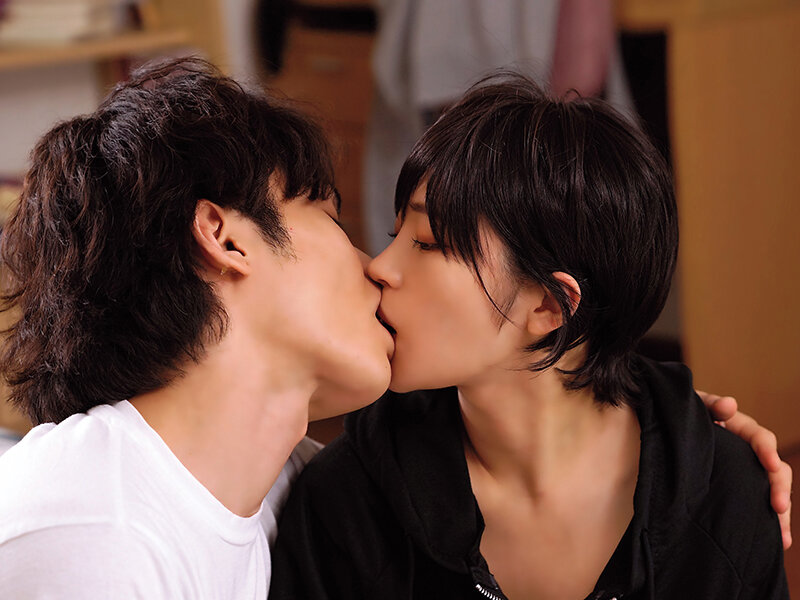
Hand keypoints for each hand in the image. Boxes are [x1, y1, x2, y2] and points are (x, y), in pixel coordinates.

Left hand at [698, 390, 791, 548]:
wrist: (668, 427)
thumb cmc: (683, 415)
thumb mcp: (694, 407)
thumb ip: (711, 405)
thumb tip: (730, 404)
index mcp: (739, 428)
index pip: (760, 438)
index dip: (767, 450)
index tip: (771, 465)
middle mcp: (748, 451)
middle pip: (773, 469)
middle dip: (779, 488)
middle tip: (778, 507)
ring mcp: (745, 470)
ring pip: (770, 490)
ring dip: (780, 512)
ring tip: (781, 537)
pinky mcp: (739, 487)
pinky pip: (758, 503)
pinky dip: (768, 521)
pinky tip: (776, 542)